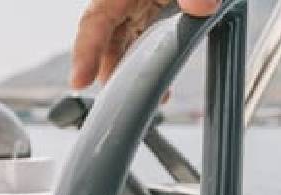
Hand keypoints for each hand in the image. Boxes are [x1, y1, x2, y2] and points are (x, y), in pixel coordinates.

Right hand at [72, 0, 219, 88]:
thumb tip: (202, 6)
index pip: (95, 20)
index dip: (84, 51)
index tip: (78, 80)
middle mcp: (123, 1)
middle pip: (106, 41)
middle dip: (109, 72)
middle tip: (118, 98)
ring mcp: (138, 9)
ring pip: (124, 47)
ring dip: (132, 73)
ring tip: (150, 98)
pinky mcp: (152, 15)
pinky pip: (144, 44)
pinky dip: (150, 65)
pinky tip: (164, 87)